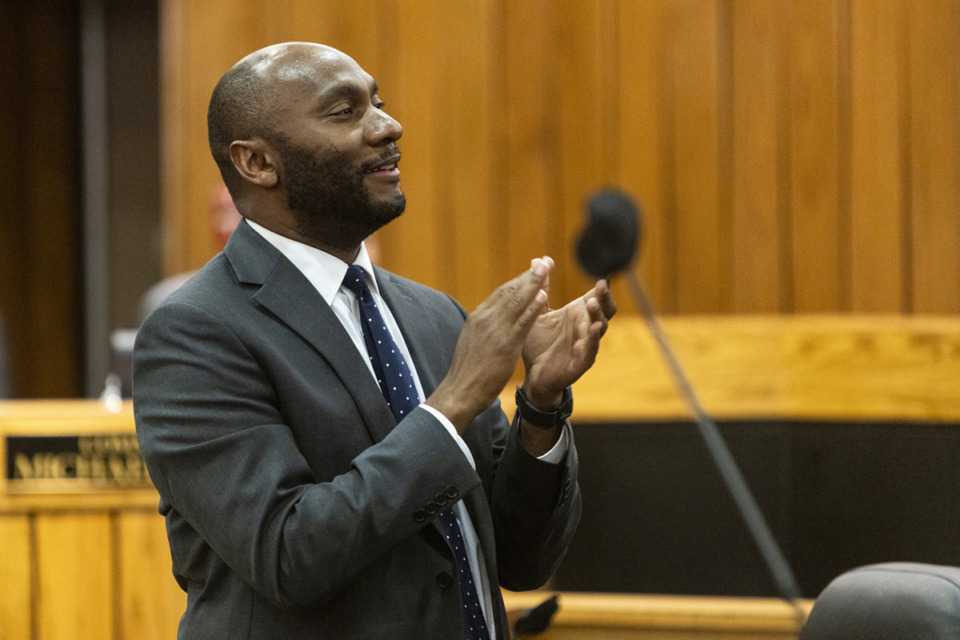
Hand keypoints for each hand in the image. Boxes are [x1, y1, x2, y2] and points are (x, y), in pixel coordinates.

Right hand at [426, 259, 552, 432]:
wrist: (459, 392)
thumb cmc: (467, 372)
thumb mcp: (474, 342)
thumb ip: (485, 328)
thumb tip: (493, 320)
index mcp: (478, 317)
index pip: (501, 292)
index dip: (519, 279)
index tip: (532, 269)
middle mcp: (485, 318)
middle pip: (510, 290)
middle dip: (529, 275)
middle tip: (545, 261)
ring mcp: (495, 330)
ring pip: (517, 301)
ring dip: (534, 282)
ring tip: (547, 268)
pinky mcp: (505, 344)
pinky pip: (522, 322)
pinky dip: (533, 307)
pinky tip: (544, 295)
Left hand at [521, 261, 615, 408]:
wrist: (532, 374)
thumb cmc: (538, 342)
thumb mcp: (538, 312)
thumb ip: (541, 289)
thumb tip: (540, 260)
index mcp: (578, 315)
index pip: (597, 298)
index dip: (602, 289)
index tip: (602, 276)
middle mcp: (586, 329)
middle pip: (604, 311)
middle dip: (604, 298)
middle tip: (601, 285)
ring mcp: (585, 345)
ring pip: (599, 329)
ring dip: (597, 315)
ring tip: (591, 303)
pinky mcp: (580, 363)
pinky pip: (590, 351)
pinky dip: (593, 340)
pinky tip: (594, 329)